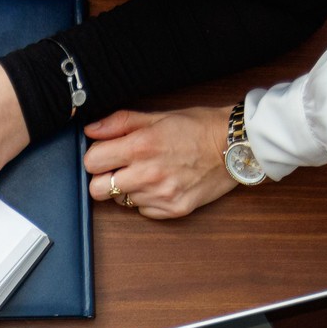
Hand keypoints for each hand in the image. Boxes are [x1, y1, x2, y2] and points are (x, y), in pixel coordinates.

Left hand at [83, 106, 239, 219]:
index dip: (96, 157)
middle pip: (97, 190)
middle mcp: (147, 174)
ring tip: (149, 173)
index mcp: (141, 146)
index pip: (91, 162)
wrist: (236, 146)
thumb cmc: (199, 128)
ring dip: (128, 189)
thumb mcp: (158, 116)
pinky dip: (147, 200)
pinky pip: (142, 211)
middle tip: (119, 169)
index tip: (105, 154)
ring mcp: (160, 195)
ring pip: (120, 201)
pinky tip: (162, 184)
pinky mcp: (172, 210)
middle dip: (103, 179)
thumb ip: (120, 123)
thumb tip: (91, 129)